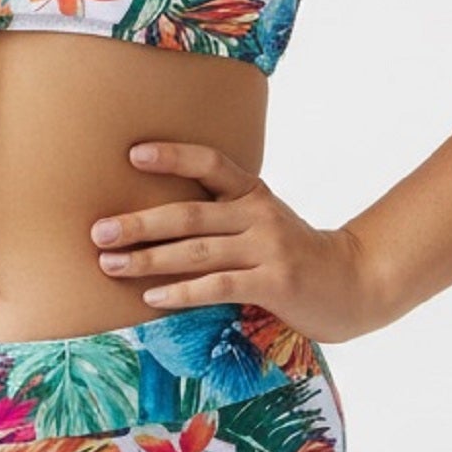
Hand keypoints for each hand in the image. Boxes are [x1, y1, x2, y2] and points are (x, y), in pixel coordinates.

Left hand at [89, 139, 389, 345]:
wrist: (352, 283)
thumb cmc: (292, 254)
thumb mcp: (261, 222)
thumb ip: (222, 216)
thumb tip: (156, 221)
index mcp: (252, 192)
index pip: (210, 163)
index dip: (173, 155)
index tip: (132, 154)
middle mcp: (258, 214)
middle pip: (189, 212)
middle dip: (139, 222)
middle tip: (98, 230)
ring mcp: (267, 248)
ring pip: (196, 251)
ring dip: (148, 259)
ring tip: (110, 264)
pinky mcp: (273, 282)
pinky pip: (218, 286)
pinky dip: (181, 292)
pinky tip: (152, 297)